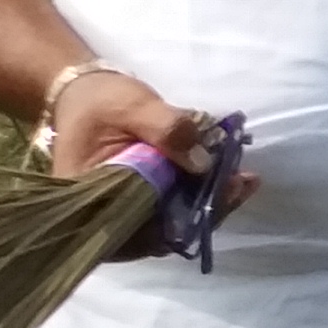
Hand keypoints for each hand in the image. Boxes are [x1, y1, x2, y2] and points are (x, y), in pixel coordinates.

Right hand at [47, 65, 257, 220]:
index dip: (183, 217)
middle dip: (207, 210)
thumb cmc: (99, 100)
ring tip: (244, 179)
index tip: (222, 191)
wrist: (83, 95)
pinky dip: (203, 196)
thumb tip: (204, 166)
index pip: (138, 228)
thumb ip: (167, 130)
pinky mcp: (140, 204)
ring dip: (211, 204)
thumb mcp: (131, 105)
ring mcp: (123, 214)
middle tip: (243, 182)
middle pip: (162, 232)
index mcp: (85, 200)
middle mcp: (102, 218)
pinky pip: (175, 210)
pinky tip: (231, 177)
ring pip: (173, 224)